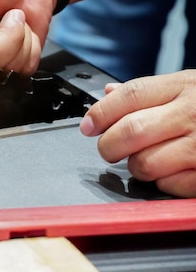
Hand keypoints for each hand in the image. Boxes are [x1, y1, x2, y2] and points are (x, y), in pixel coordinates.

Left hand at [80, 70, 195, 196]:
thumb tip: (106, 94)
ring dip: (136, 167)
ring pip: (145, 164)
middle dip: (109, 145)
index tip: (87, 126)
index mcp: (185, 86)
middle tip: (109, 149)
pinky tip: (174, 171)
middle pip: (130, 131)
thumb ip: (149, 93)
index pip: (128, 95)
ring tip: (147, 160)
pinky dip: (163, 183)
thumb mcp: (190, 85)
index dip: (99, 113)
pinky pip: (170, 186)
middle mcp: (194, 113)